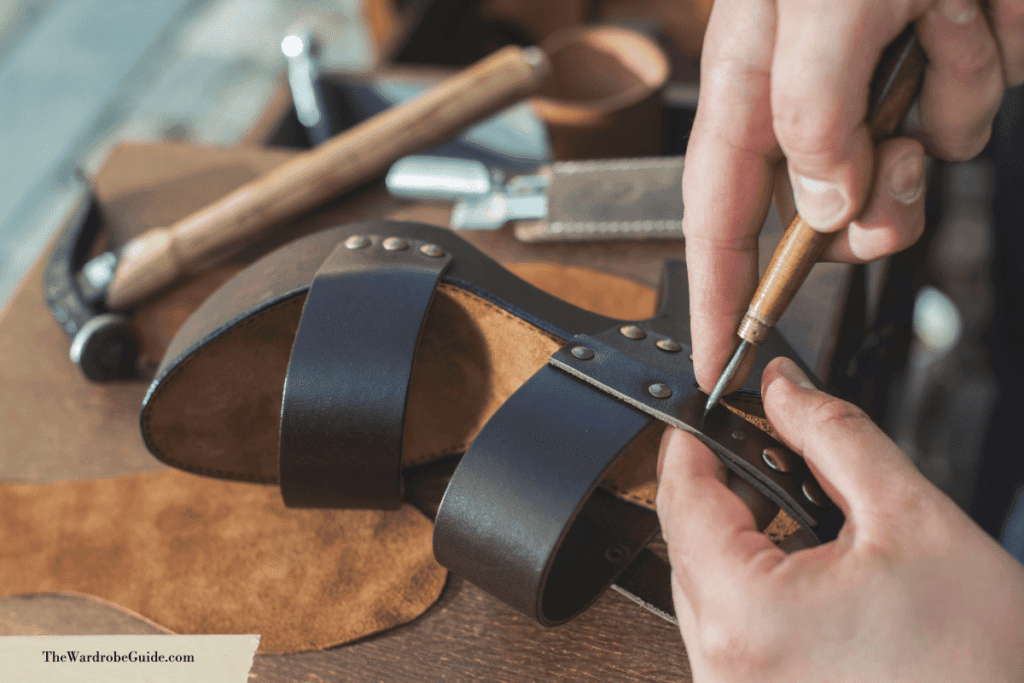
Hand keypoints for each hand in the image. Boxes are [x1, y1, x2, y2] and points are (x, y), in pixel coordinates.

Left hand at [656, 357, 1023, 681]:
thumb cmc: (985, 663)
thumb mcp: (911, 518)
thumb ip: (833, 435)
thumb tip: (784, 389)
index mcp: (747, 617)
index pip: (682, 501)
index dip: (691, 444)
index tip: (706, 414)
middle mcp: (724, 668)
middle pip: (684, 544)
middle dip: (720, 487)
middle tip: (763, 451)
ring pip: (702, 588)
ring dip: (734, 540)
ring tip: (789, 507)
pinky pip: (726, 631)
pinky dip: (748, 589)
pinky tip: (794, 564)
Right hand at [686, 0, 1021, 392]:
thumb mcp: (824, 5)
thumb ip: (810, 112)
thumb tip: (821, 206)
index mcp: (751, 81)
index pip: (715, 214)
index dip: (712, 290)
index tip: (715, 357)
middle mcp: (809, 93)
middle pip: (816, 218)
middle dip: (862, 214)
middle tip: (885, 165)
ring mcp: (879, 86)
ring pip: (899, 178)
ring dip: (934, 117)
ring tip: (940, 27)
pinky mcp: (945, 67)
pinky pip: (962, 120)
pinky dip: (979, 72)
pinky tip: (973, 12)